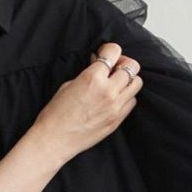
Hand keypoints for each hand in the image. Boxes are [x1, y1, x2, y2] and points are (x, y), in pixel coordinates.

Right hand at [34, 43, 142, 164]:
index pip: (114, 51)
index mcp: (93, 77)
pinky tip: (115, 99)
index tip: (105, 54)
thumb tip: (98, 64)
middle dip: (123, 63)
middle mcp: (108, 91)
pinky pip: (132, 102)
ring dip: (128, 80)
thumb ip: (89, 73)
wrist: (54, 140)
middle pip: (132, 66)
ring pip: (137, 84)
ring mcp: (115, 107)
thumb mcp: (69, 84)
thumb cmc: (56, 113)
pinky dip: (127, 97)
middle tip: (114, 69)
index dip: (110, 50)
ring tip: (116, 84)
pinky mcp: (116, 120)